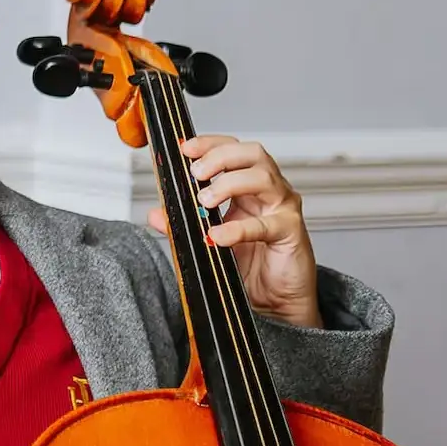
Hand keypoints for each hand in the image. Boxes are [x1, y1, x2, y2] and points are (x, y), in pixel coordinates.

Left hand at [145, 135, 321, 327]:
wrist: (275, 301)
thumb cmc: (248, 265)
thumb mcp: (207, 240)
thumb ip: (182, 225)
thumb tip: (155, 214)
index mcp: (247, 187)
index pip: (233, 150)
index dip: (210, 144)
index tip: (184, 148)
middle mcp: (268, 191)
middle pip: (252, 154)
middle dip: (220, 157)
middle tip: (195, 173)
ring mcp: (282, 209)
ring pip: (264, 178)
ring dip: (229, 183)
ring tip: (204, 201)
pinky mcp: (291, 232)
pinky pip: (266, 224)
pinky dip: (238, 228)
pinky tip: (217, 235)